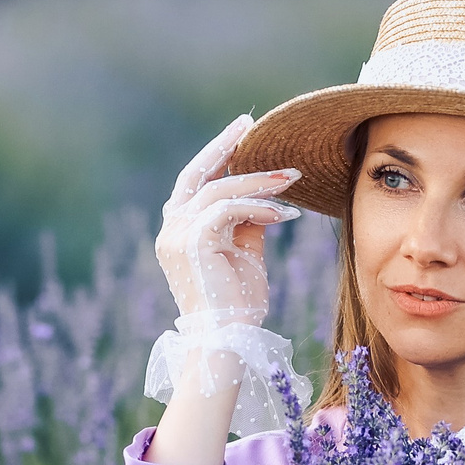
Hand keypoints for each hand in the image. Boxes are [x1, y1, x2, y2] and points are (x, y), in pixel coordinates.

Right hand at [145, 115, 308, 439]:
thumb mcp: (244, 254)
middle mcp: (171, 229)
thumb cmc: (238, 305)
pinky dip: (260, 206)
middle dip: (225, 145)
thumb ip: (247, 222)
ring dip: (259, 181)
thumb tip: (265, 195)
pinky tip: (286, 215)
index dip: (218, 154)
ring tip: (293, 177)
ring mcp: (177, 235)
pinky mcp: (194, 243)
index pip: (195, 181)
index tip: (244, 132)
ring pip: (220, 189)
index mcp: (178, 231)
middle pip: (197, 173)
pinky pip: (229, 208)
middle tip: (251, 123)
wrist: (228, 341)